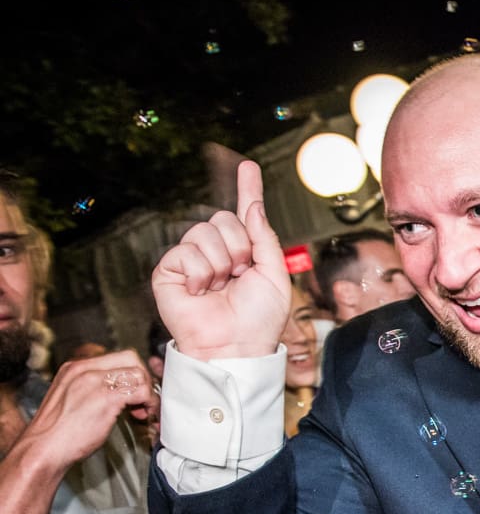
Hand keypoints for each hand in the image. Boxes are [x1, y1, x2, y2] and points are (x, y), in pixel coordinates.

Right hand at [14, 350, 156, 475]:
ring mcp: (95, 381)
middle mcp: (84, 370)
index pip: (117, 356)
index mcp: (75, 368)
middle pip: (131, 358)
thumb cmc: (57, 433)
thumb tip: (120, 390)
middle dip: (143, 378)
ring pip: (139, 374)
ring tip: (141, 410)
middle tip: (142, 398)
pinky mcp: (106, 397)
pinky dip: (148, 402)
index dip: (132, 373)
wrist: (43, 449)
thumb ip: (94, 388)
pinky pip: (141, 391)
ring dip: (147, 392)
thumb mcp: (72, 399)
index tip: (134, 390)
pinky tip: (140, 415)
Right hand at [152, 160, 289, 360]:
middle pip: (224, 218)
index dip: (247, 189)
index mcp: (246, 253)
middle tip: (240, 276)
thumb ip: (264, 238)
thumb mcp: (275, 276)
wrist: (236, 347)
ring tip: (220, 287)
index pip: (244, 215)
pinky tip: (200, 292)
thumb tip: (253, 206)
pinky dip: (199, 272)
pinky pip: (185, 251)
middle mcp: (218, 253)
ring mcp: (192, 261)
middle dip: (238, 246)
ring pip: (204, 231)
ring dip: (220, 261)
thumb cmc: (259, 320)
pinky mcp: (169, 271)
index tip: (248, 166)